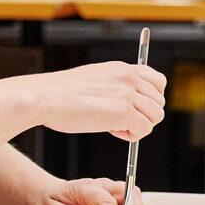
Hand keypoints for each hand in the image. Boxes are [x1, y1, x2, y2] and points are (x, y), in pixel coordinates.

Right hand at [29, 62, 165, 140]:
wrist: (44, 97)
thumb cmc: (61, 94)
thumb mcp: (94, 78)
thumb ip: (114, 85)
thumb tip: (127, 103)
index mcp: (122, 68)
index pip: (159, 81)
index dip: (151, 99)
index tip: (135, 108)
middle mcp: (128, 77)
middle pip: (159, 102)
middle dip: (143, 115)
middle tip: (120, 120)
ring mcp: (127, 93)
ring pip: (155, 116)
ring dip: (138, 126)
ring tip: (115, 126)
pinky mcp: (124, 111)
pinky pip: (144, 129)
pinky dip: (132, 136)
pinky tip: (113, 131)